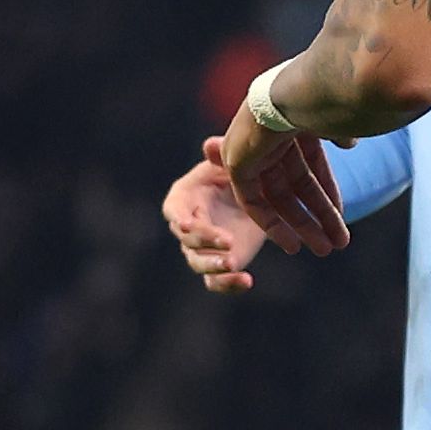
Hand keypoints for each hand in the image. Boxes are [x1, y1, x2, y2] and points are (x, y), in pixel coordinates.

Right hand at [164, 151, 267, 294]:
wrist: (256, 195)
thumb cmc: (237, 174)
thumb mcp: (231, 162)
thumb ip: (220, 155)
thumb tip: (211, 145)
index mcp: (183, 198)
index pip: (174, 210)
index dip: (179, 218)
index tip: (189, 224)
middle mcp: (186, 225)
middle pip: (187, 239)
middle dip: (205, 241)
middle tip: (228, 243)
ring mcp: (201, 248)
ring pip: (198, 262)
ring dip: (214, 265)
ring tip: (234, 265)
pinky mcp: (218, 263)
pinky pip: (216, 281)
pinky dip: (228, 284)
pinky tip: (247, 282)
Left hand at [212, 95, 351, 259]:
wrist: (294, 95)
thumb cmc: (323, 104)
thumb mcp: (336, 123)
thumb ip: (339, 134)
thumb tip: (350, 144)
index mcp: (295, 125)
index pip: (312, 166)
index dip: (327, 194)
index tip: (341, 217)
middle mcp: (271, 138)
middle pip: (297, 186)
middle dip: (319, 217)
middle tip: (336, 243)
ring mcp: (252, 150)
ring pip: (280, 198)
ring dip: (303, 226)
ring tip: (325, 250)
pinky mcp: (237, 164)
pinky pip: (253, 203)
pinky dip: (271, 224)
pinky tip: (292, 245)